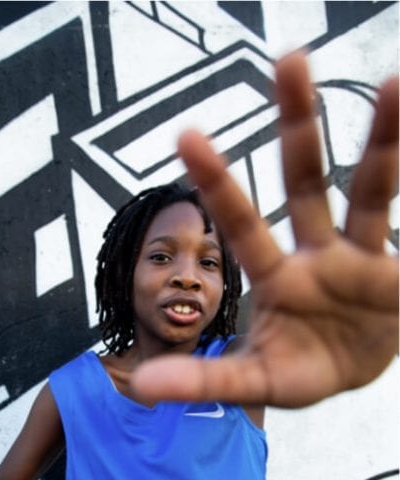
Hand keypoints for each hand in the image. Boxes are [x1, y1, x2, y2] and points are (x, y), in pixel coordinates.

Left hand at [131, 52, 398, 407]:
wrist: (352, 372)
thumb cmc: (300, 369)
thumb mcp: (257, 380)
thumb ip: (205, 381)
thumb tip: (140, 386)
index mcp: (276, 275)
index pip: (244, 224)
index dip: (220, 183)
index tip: (187, 134)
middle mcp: (317, 252)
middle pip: (307, 180)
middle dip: (298, 123)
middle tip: (289, 59)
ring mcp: (361, 255)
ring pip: (373, 188)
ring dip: (385, 138)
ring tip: (394, 83)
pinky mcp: (397, 271)